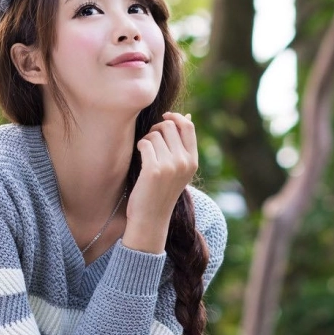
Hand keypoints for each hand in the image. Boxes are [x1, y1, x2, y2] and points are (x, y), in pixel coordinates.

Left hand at [123, 112, 197, 253]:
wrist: (151, 218)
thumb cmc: (162, 190)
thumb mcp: (179, 168)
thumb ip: (183, 144)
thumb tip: (188, 116)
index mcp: (193, 161)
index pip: (188, 126)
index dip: (175, 117)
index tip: (164, 117)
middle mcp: (184, 162)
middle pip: (169, 126)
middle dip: (157, 128)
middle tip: (151, 140)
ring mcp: (170, 166)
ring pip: (155, 134)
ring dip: (147, 139)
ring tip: (146, 153)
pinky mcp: (154, 170)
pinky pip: (145, 143)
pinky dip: (140, 146)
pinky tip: (140, 156)